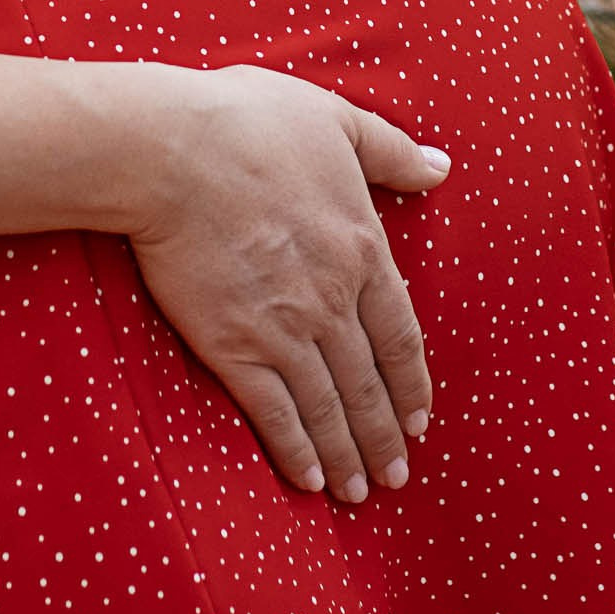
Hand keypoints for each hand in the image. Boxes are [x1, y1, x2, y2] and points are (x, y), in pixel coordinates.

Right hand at [117, 62, 448, 507]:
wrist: (174, 151)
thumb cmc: (251, 124)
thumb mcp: (336, 120)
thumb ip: (391, 150)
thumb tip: (440, 167)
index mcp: (362, 248)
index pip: (400, 334)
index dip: (411, 383)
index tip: (420, 419)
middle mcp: (333, 300)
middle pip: (368, 383)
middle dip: (384, 435)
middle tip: (396, 476)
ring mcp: (285, 328)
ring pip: (329, 407)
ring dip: (348, 453)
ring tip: (358, 492)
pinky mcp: (233, 346)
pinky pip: (275, 412)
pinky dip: (295, 449)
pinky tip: (307, 478)